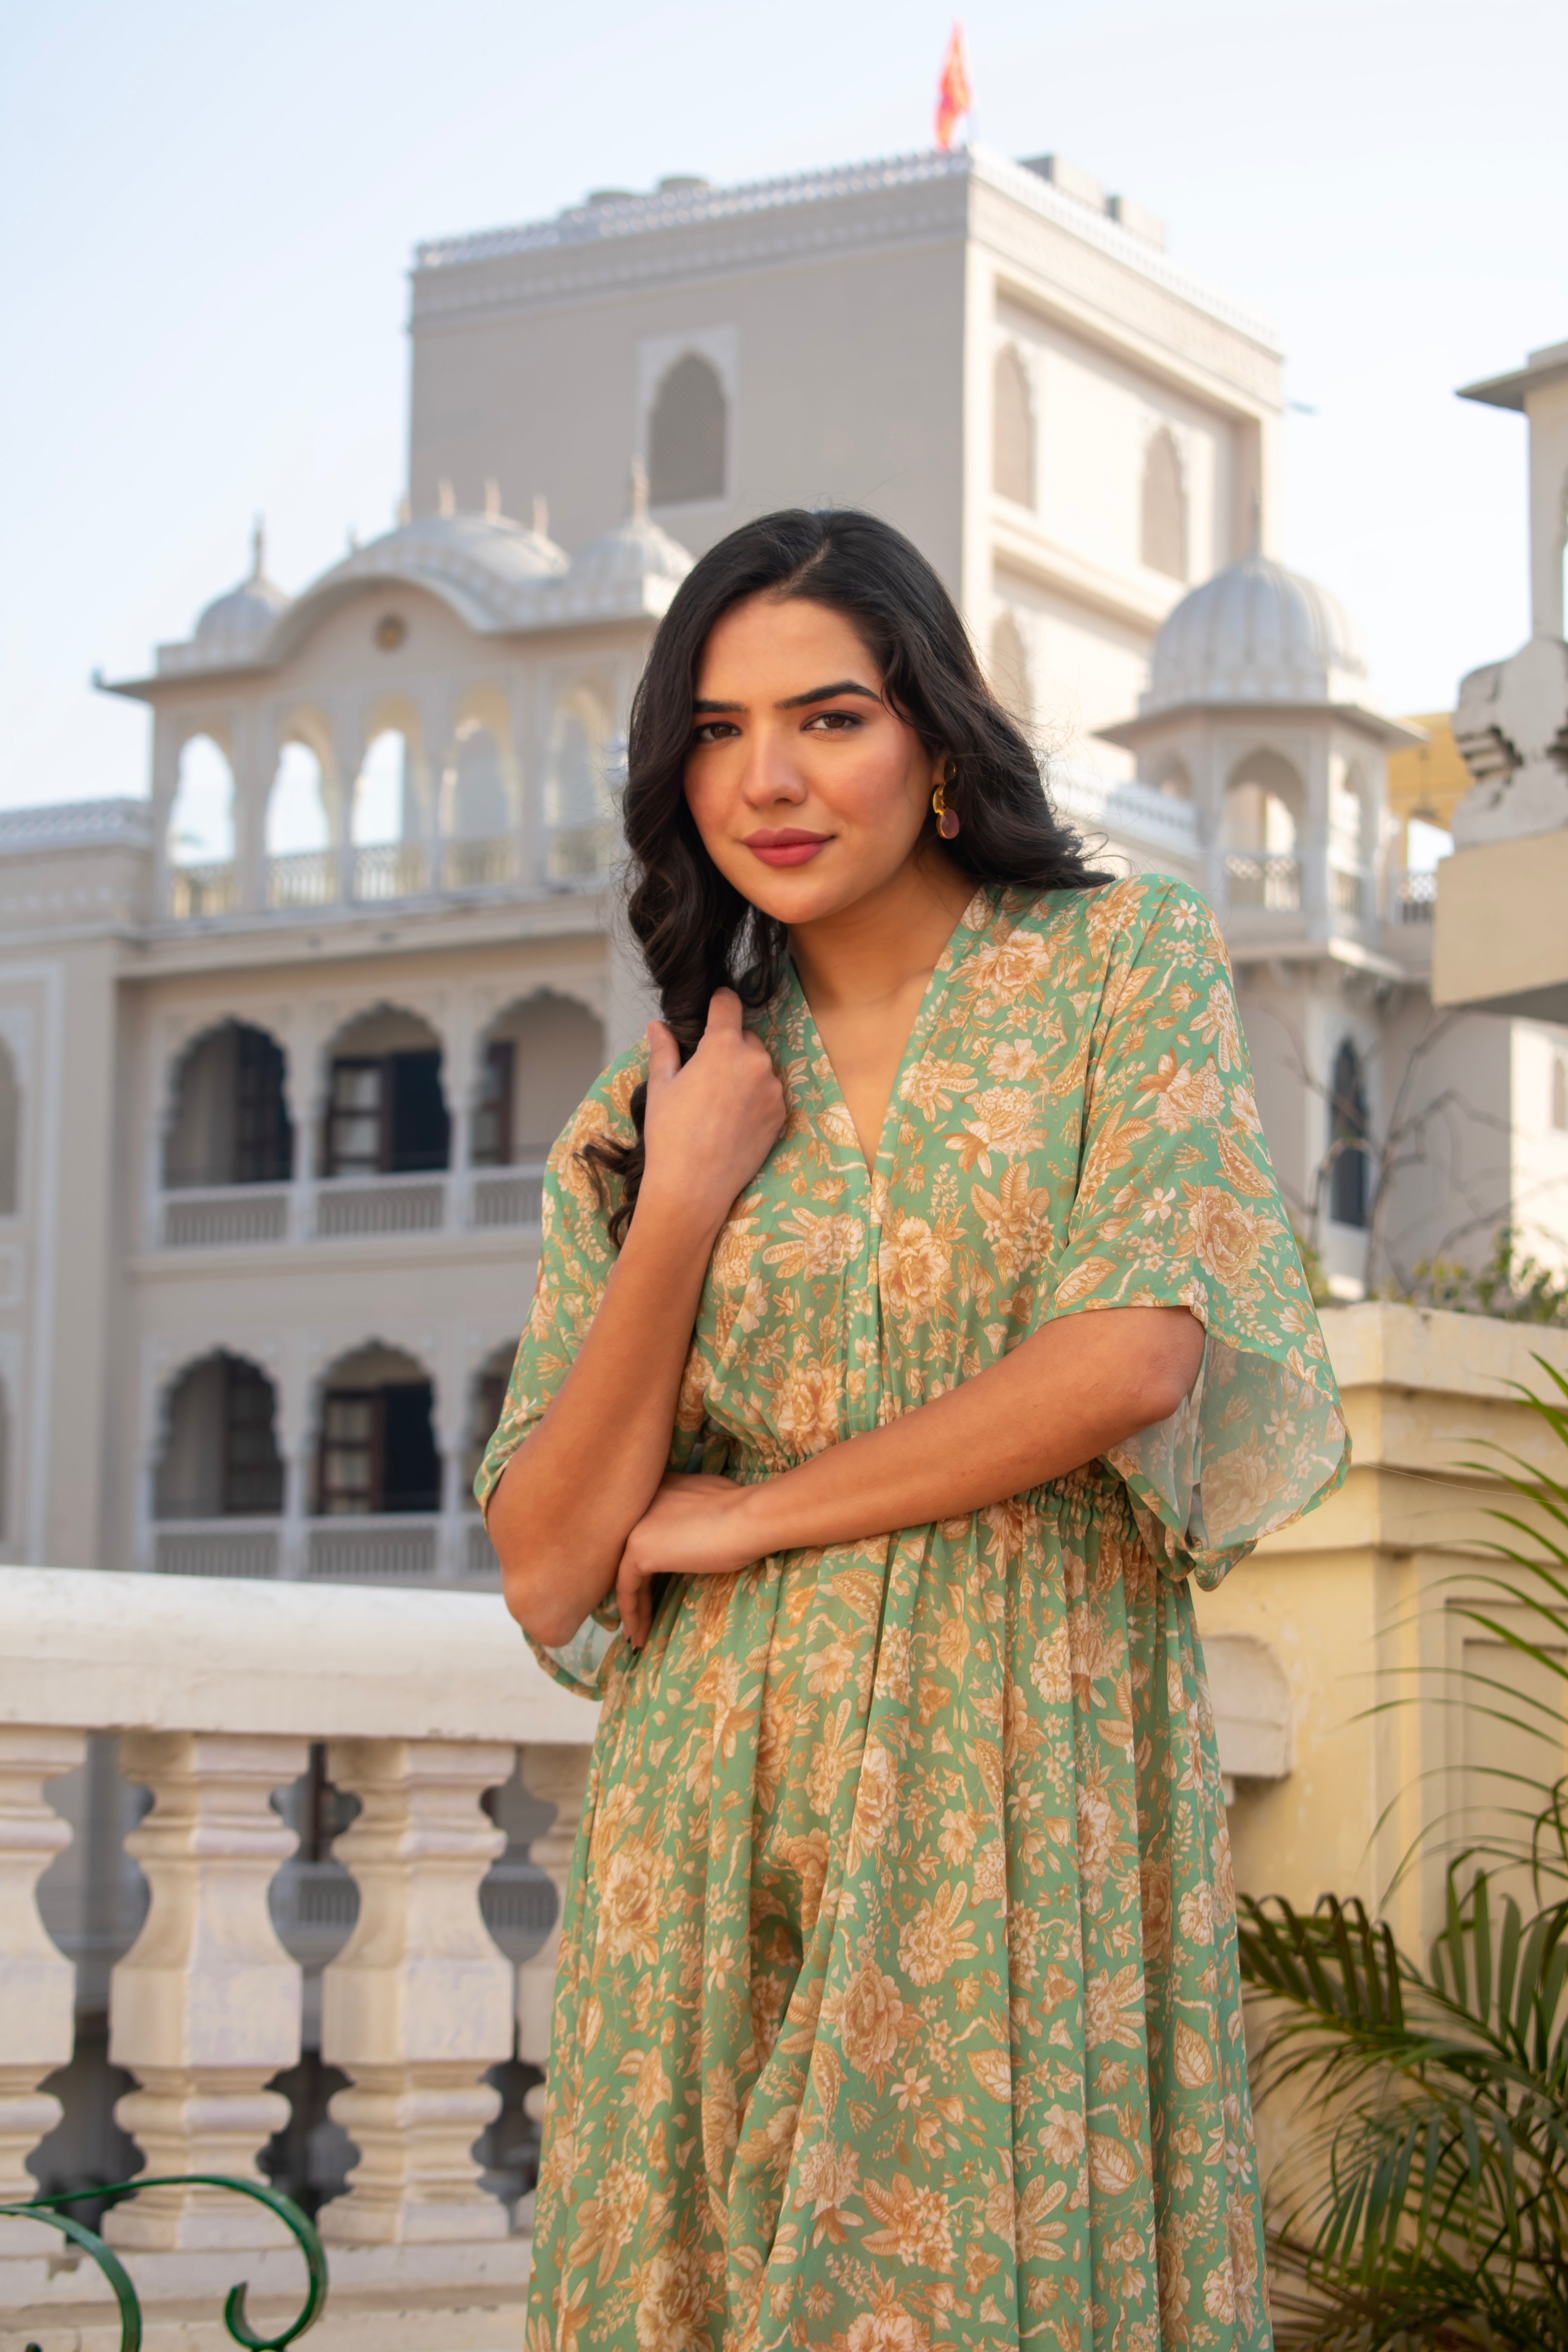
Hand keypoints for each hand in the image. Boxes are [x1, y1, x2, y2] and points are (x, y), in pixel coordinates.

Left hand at [614, 1471, 759, 1648]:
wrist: (749, 1518)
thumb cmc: (744, 1512)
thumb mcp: (712, 1502)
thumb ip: (692, 1511)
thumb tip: (700, 1525)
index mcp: (658, 1486)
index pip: (644, 1528)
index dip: (647, 1560)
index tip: (653, 1585)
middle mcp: (640, 1502)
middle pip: (630, 1553)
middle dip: (634, 1586)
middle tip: (640, 1614)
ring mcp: (635, 1525)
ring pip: (626, 1573)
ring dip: (633, 1608)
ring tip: (638, 1636)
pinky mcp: (638, 1549)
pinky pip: (627, 1589)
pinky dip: (632, 1613)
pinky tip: (638, 1635)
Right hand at [639, 991, 785, 1234]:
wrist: (693, 1187)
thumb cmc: (670, 1134)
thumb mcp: (660, 1087)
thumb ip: (664, 1050)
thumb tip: (658, 1026)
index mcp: (723, 1047)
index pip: (728, 1004)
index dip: (719, 1003)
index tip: (714, 1008)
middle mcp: (756, 1061)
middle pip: (745, 1038)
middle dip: (728, 1048)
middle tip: (705, 1076)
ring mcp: (773, 1089)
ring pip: (759, 1067)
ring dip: (744, 1074)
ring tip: (718, 1105)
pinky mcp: (781, 1114)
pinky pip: (769, 1093)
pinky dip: (756, 1099)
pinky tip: (733, 1120)